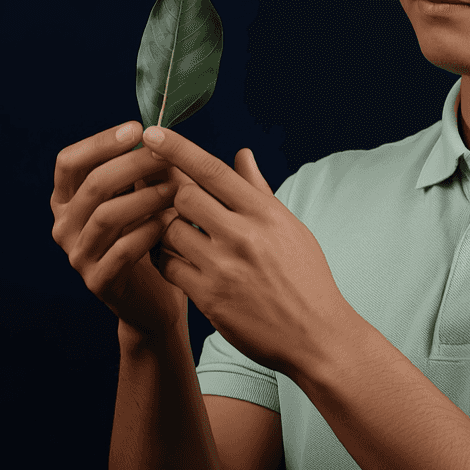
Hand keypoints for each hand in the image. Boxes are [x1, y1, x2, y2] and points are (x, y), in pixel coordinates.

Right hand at [49, 121, 193, 338]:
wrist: (153, 297)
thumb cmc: (147, 235)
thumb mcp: (142, 196)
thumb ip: (145, 168)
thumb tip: (162, 132)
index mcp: (66, 199)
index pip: (69, 161)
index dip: (100, 142)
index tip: (137, 129)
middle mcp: (63, 226)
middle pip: (92, 185)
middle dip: (132, 165)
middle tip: (166, 155)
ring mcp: (77, 256)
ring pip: (107, 216)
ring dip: (145, 197)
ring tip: (176, 188)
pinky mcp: (98, 281)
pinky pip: (122, 251)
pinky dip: (148, 231)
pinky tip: (170, 221)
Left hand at [140, 125, 355, 376]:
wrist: (317, 337)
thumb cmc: (306, 279)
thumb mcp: (289, 228)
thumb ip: (258, 191)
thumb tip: (241, 154)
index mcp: (264, 212)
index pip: (212, 170)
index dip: (177, 148)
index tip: (152, 132)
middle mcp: (243, 235)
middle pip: (183, 196)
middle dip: (174, 198)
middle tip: (177, 207)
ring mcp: (224, 266)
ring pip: (169, 230)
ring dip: (167, 230)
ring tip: (180, 237)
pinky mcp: (209, 297)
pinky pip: (168, 266)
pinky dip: (166, 260)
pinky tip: (178, 261)